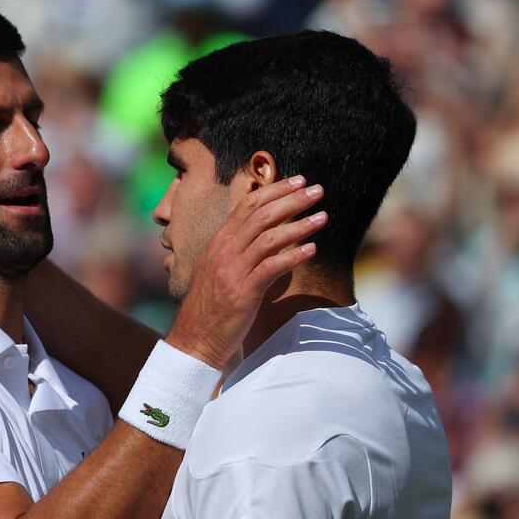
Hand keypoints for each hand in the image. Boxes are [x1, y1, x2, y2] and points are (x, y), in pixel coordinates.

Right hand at [165, 177, 325, 367]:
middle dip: (292, 200)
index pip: (247, 205)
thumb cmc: (212, 306)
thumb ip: (239, 250)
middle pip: (261, 216)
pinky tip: (312, 251)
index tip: (298, 181)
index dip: (275, 190)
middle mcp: (224, 251)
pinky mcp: (243, 292)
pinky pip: (271, 268)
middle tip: (317, 191)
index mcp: (218, 242)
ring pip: (269, 238)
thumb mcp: (220, 269)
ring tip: (323, 218)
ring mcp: (232, 271)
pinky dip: (293, 257)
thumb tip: (267, 235)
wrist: (195, 338)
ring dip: (300, 225)